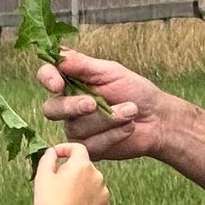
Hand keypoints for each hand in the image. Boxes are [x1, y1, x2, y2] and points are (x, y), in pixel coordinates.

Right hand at [31, 141, 112, 204]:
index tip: (56, 155)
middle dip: (71, 170)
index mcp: (82, 165)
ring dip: (80, 185)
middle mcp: (97, 175)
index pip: (77, 148)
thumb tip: (52, 152)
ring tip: (65, 199)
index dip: (65, 149)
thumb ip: (48, 158)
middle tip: (56, 184)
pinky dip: (86, 198)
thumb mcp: (42, 176)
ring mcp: (104, 192)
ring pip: (90, 182)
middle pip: (83, 166)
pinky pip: (95, 196)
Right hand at [39, 49, 176, 161]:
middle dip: (73, 106)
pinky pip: (90, 145)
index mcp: (72, 82)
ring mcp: (76, 129)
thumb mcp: (112, 72)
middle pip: (52, 109)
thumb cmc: (136, 91)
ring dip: (107, 118)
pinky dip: (113, 135)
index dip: (47, 78)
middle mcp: (68, 106)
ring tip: (131, 110)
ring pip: (76, 127)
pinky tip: (128, 128)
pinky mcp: (88, 148)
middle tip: (94, 103)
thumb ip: (84, 64)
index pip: (46, 76)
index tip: (57, 84)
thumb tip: (59, 55)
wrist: (157, 119)